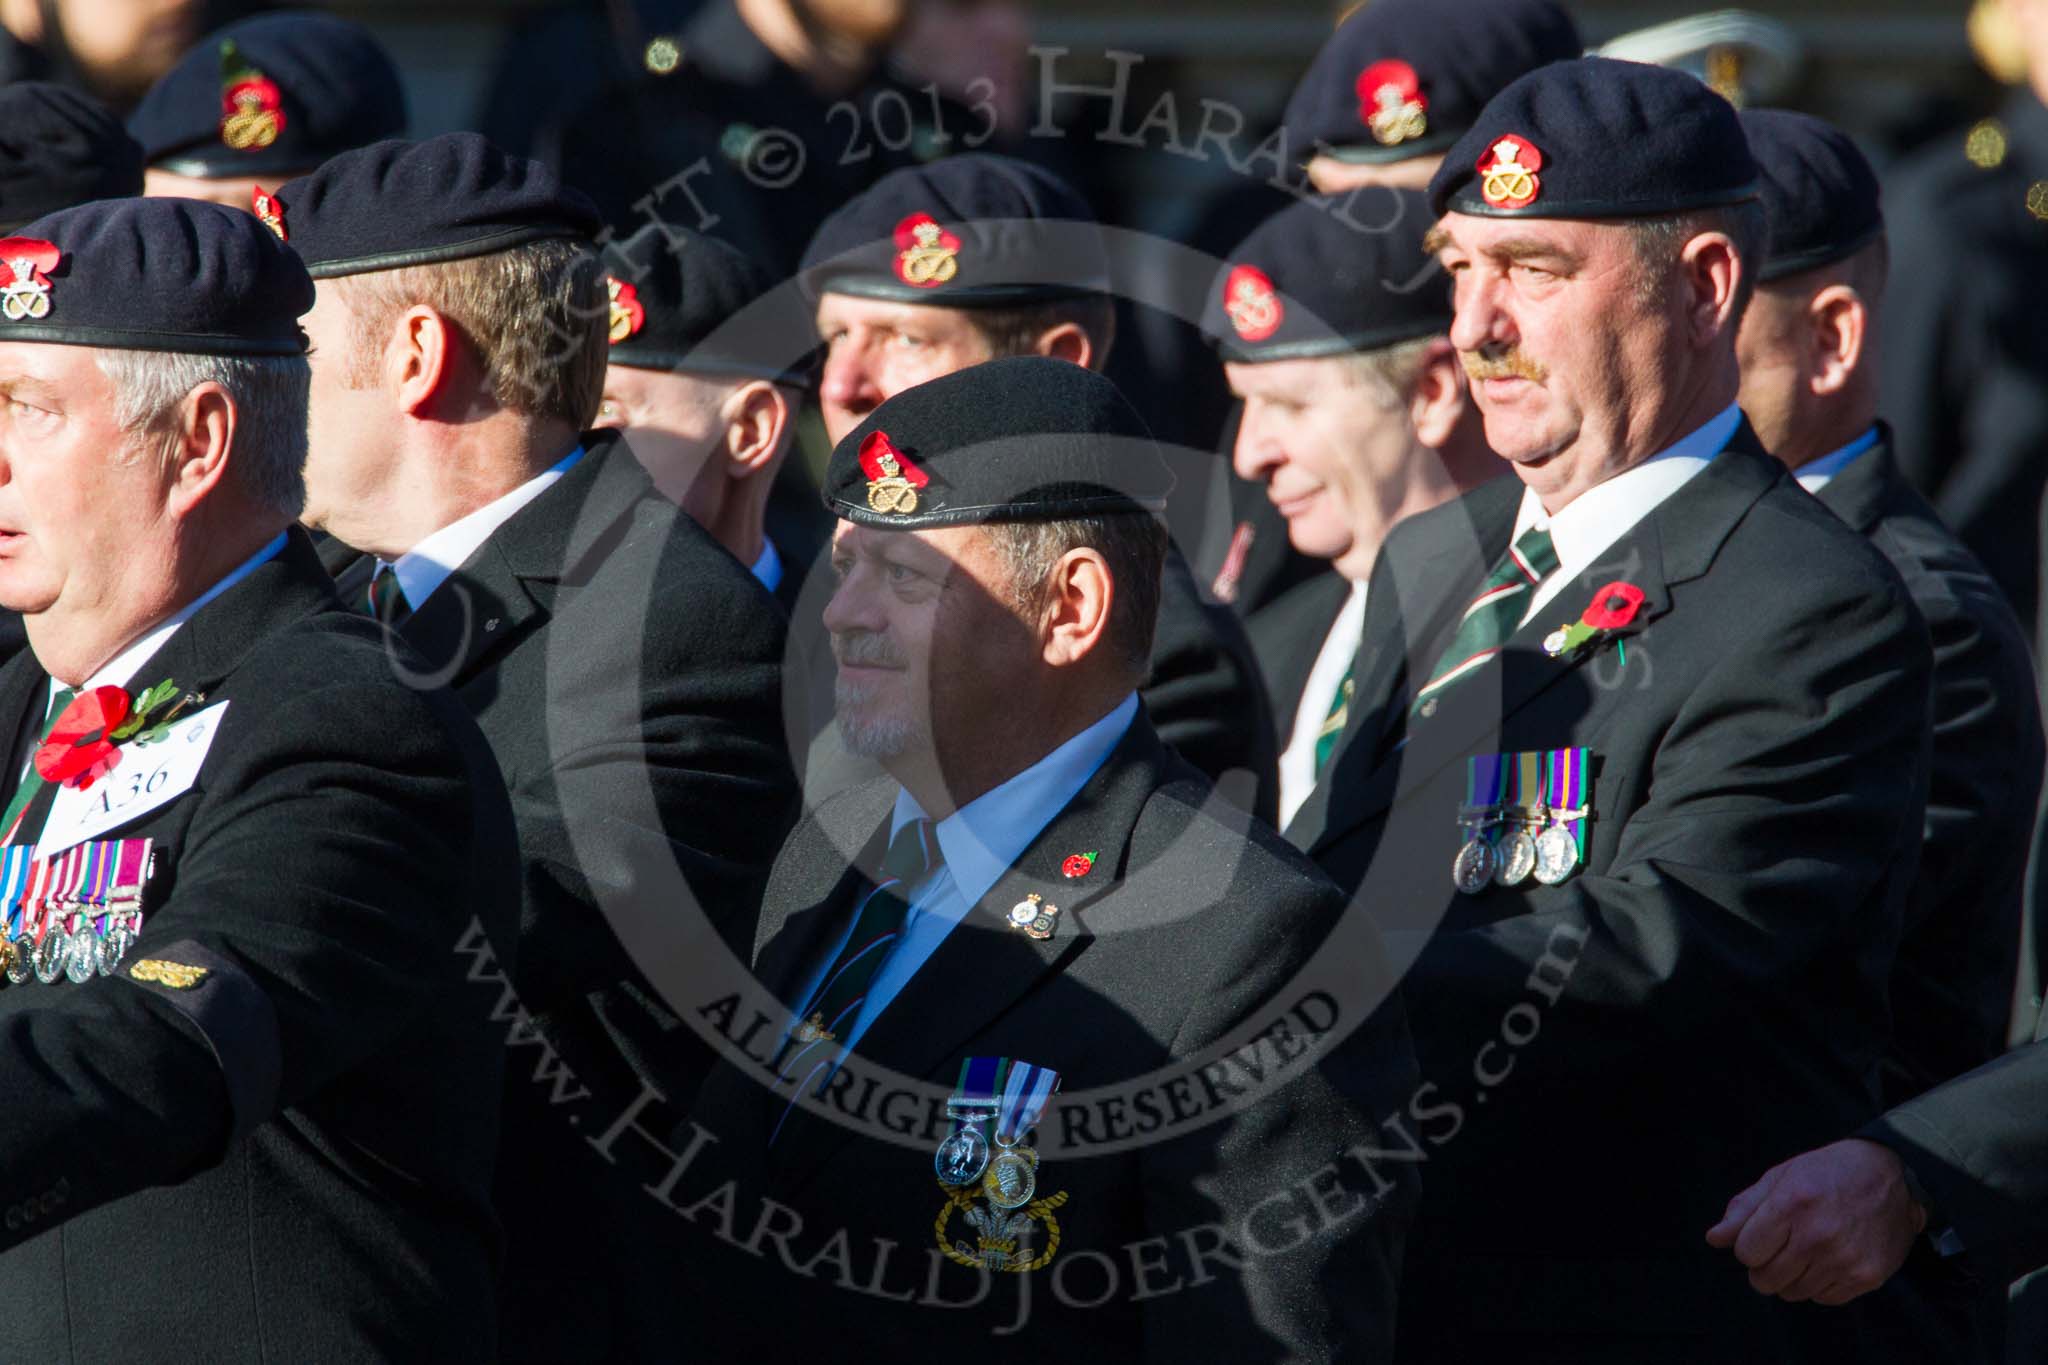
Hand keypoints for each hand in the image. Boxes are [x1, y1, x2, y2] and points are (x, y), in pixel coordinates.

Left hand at [1704, 1138, 1926, 1304]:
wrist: (1891, 1177)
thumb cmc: (1827, 1173)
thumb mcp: (1781, 1177)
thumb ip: (1744, 1209)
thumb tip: (1714, 1239)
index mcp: (1791, 1203)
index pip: (1746, 1253)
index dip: (1749, 1246)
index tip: (1762, 1236)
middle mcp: (1818, 1235)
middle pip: (1766, 1279)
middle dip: (1764, 1267)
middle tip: (1781, 1248)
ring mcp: (1845, 1259)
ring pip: (1794, 1293)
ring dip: (1792, 1277)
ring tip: (1806, 1250)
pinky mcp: (1867, 1276)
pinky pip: (1825, 1299)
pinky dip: (1820, 1285)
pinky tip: (1829, 1259)